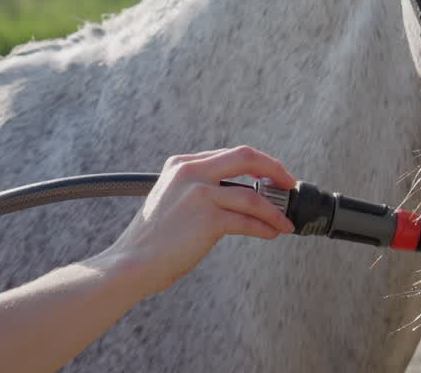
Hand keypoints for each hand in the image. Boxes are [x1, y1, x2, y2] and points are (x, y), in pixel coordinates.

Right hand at [103, 146, 295, 293]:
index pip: (230, 154)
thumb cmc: (152, 240)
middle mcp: (190, 172)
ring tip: (285, 223)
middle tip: (290, 185)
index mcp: (181, 165)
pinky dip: (265, 227)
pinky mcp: (207, 218)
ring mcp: (199, 193)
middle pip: (246, 157)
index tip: (272, 175)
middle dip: (275, 170)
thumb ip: (198, 189)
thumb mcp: (171, 199)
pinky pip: (248, 220)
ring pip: (253, 196)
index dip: (258, 163)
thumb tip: (240, 194)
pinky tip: (271, 233)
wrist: (131, 264)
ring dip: (274, 211)